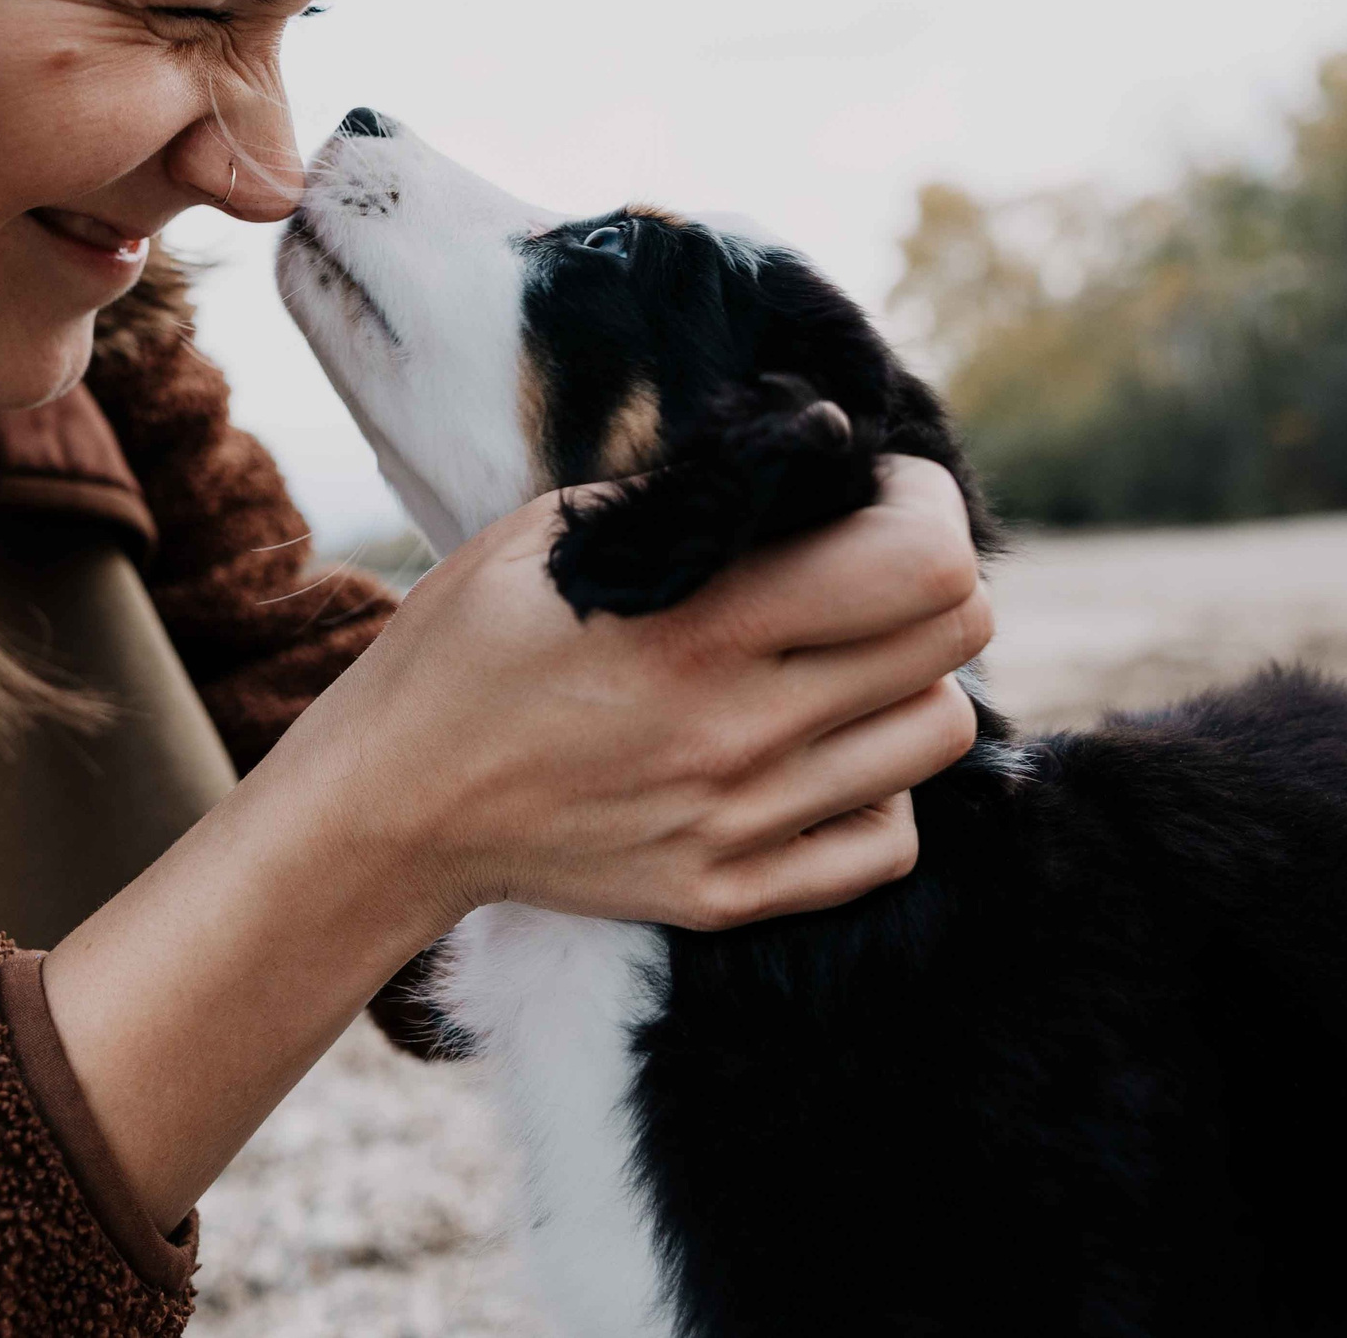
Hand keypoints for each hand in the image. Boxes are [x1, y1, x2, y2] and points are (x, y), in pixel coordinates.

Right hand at [276, 453, 989, 931]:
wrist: (390, 807)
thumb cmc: (462, 648)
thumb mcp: (553, 533)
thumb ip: (689, 495)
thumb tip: (809, 451)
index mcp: (702, 625)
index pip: (925, 563)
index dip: (924, 505)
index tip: (873, 491)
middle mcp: (741, 731)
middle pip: (956, 641)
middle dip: (927, 579)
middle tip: (862, 566)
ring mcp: (743, 824)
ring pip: (938, 737)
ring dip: (905, 683)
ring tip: (833, 660)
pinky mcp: (731, 894)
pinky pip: (888, 843)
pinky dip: (872, 789)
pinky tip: (809, 751)